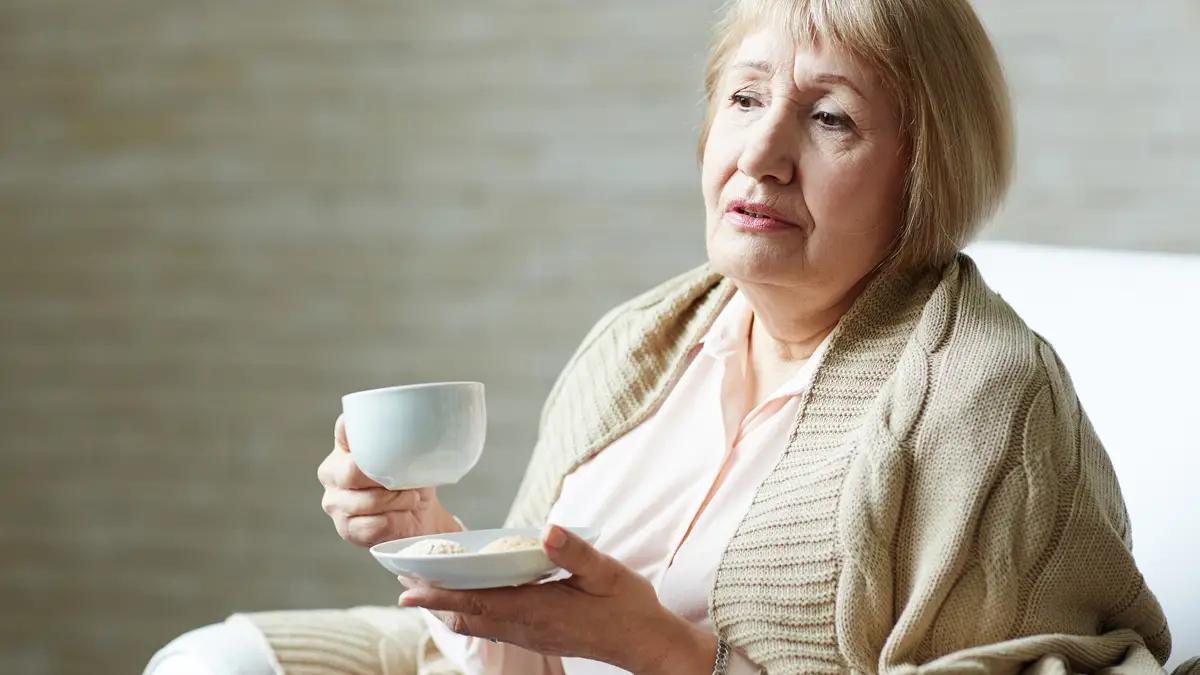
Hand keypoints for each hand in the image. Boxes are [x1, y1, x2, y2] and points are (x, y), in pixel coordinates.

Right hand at [318, 414, 461, 546]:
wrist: (419, 515)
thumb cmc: (410, 480)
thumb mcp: (410, 457)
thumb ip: (402, 444)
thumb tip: (411, 440)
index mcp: (345, 446)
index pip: (343, 428)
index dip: (361, 431)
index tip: (383, 437)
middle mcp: (332, 472)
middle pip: (352, 472)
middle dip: (388, 480)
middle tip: (409, 485)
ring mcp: (335, 502)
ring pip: (367, 502)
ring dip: (398, 503)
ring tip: (411, 500)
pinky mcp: (346, 528)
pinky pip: (374, 525)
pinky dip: (396, 521)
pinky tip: (402, 517)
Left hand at [398, 525, 716, 674]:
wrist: (647, 645)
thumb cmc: (629, 606)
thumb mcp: (607, 572)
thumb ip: (575, 552)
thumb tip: (547, 530)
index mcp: (539, 608)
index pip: (477, 601)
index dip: (440, 594)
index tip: (408, 586)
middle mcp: (528, 626)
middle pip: (468, 616)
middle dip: (434, 601)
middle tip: (403, 583)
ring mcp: (533, 635)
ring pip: (479, 624)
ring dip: (450, 609)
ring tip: (427, 592)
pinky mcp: (540, 637)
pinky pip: (494, 628)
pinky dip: (472, 615)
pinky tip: (469, 604)